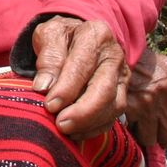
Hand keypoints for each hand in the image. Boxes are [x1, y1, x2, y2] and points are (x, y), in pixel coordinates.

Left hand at [31, 16, 129, 140]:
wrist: (78, 35)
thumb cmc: (61, 36)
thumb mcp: (49, 35)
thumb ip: (48, 57)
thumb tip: (43, 86)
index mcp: (95, 35)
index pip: (82, 66)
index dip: (66, 89)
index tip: (49, 105)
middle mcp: (114, 56)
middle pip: (104, 90)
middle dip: (82, 112)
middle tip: (60, 124)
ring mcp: (122, 77)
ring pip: (113, 106)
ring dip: (89, 123)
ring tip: (66, 130)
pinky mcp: (122, 93)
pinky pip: (113, 116)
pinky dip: (95, 128)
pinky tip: (76, 132)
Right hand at [125, 48, 166, 147]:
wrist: (103, 48)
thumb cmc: (128, 57)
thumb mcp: (155, 64)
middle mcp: (163, 89)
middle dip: (163, 136)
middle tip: (153, 132)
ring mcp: (147, 99)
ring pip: (152, 137)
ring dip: (145, 135)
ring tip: (136, 125)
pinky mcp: (129, 106)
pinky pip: (135, 132)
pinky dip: (130, 130)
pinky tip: (125, 121)